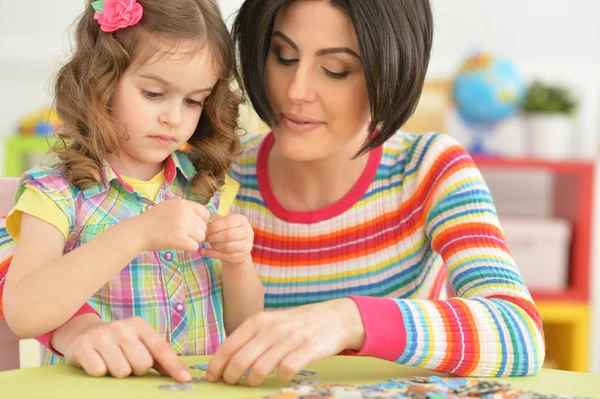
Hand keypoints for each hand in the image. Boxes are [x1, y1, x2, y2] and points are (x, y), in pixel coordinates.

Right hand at [59, 317, 191, 381]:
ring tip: (112, 362)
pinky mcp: (83, 347)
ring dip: (118, 373)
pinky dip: (100, 372)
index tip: (185, 379)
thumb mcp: (139, 342)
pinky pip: (99, 372)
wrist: (82, 332)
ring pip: (122, 371)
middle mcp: (122, 328)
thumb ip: (158, 357)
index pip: (161, 348)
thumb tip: (181, 375)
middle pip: (142, 364)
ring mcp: (102, 336)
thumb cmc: (118, 342)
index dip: (174, 366)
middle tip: (128, 363)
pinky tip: (98, 362)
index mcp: (140, 326)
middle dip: (137, 370)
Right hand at [136, 199, 209, 252]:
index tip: (192, 227)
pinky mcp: (179, 239)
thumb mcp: (169, 206)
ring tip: (181, 240)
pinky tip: (180, 246)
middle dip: (196, 233)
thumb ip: (184, 209)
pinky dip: (189, 249)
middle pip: (204, 227)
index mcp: (183, 204)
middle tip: (184, 235)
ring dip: (193, 241)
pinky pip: (195, 247)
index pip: (205, 213)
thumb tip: (200, 216)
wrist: (137, 231)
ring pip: (201, 237)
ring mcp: (182, 225)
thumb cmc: (152, 220)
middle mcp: (185, 212)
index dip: (201, 222)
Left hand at [203, 214, 253, 266]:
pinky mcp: (242, 256)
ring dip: (214, 245)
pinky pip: (225, 256)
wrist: (237, 248)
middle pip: (228, 235)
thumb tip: (204, 223)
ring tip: (208, 243)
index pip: (228, 222)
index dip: (215, 226)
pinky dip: (212, 254)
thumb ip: (215, 221)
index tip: (205, 229)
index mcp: (242, 220)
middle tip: (205, 238)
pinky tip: (204, 251)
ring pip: (227, 246)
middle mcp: (247, 231)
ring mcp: (247, 245)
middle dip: (214, 237)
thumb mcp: (223, 223)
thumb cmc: (227, 231)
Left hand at [205, 298, 365, 385]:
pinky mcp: (307, 349)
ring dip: (252, 380)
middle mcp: (272, 328)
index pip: (229, 345)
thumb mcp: (271, 322)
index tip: (212, 377)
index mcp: (259, 320)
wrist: (333, 317)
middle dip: (231, 376)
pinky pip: (285, 371)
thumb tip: (225, 360)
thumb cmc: (297, 323)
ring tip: (252, 382)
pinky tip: (281, 375)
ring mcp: (290, 339)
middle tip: (231, 382)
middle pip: (240, 360)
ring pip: (260, 368)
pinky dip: (280, 377)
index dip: (216, 365)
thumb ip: (251, 337)